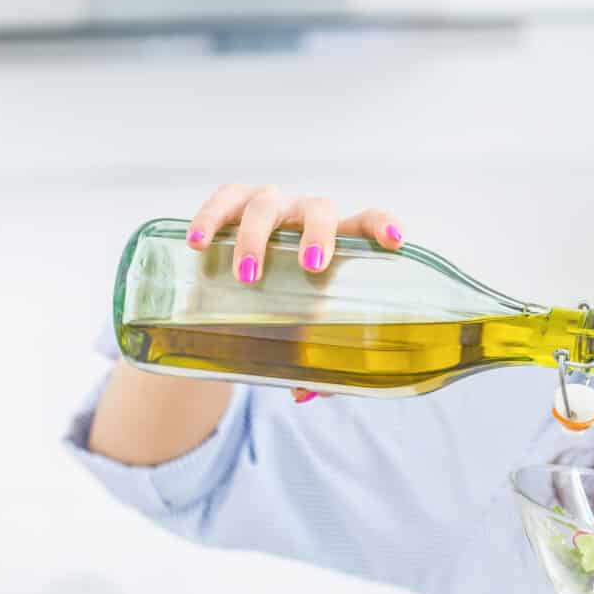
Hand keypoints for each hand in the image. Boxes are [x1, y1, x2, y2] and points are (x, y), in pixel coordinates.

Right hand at [185, 184, 407, 403]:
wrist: (233, 285)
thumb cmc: (282, 304)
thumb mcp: (299, 329)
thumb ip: (308, 361)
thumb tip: (305, 392)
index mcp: (336, 241)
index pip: (367, 223)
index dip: (383, 227)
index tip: (395, 242)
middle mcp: (304, 216)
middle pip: (319, 209)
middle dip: (318, 234)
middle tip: (312, 266)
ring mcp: (269, 205)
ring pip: (266, 205)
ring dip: (257, 238)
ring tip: (247, 275)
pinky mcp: (231, 202)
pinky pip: (221, 200)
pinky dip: (209, 218)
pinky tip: (198, 244)